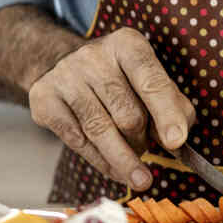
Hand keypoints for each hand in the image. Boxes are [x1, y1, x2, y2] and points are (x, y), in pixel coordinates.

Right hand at [26, 27, 196, 192]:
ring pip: (100, 131)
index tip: (175, 142)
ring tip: (139, 178)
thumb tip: (178, 139)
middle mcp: (93, 55)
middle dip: (142, 141)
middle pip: (128, 115)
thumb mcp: (148, 79)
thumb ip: (173, 105)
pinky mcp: (44, 98)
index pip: (151, 81)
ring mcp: (65, 76)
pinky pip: (76, 141)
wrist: (60, 64)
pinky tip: (112, 168)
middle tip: (146, 148)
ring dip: (123, 160)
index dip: (166, 113)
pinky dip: (99, 161)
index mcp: (127, 44)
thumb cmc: (117, 78)